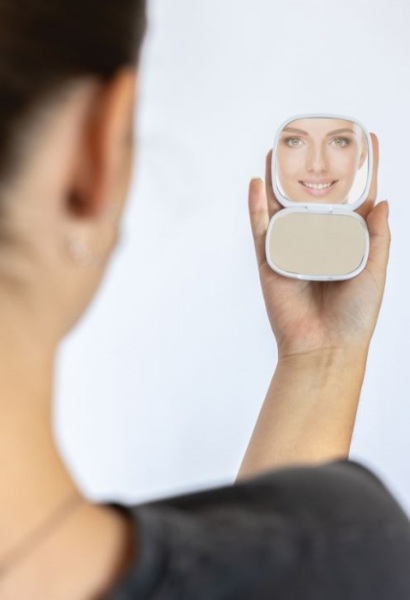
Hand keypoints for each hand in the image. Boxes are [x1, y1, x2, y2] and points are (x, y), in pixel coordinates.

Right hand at [248, 134, 390, 358]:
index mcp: (347, 241)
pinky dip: (256, 205)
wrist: (324, 347)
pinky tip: (256, 181)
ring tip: (278, 150)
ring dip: (280, 178)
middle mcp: (319, 240)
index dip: (361, 169)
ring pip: (284, 205)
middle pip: (314, 194)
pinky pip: (261, 227)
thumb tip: (382, 199)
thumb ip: (377, 236)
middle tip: (311, 137)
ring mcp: (292, 248)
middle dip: (312, 166)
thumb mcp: (376, 271)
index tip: (365, 139)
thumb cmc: (355, 315)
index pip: (354, 196)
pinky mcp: (270, 259)